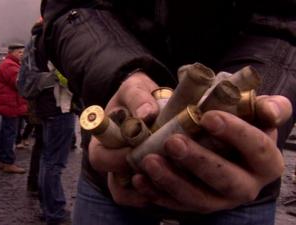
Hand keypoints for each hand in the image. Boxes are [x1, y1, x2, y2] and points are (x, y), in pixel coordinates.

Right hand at [89, 72, 159, 206]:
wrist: (148, 103)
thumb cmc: (138, 96)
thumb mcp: (135, 89)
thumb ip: (138, 98)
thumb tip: (147, 113)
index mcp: (101, 139)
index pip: (101, 157)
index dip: (118, 158)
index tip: (141, 149)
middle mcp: (109, 160)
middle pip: (115, 181)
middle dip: (138, 174)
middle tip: (163, 164)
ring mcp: (123, 173)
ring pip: (126, 193)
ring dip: (146, 189)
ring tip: (168, 180)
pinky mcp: (140, 182)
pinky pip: (140, 198)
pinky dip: (152, 196)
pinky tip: (169, 187)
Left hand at [131, 95, 290, 212]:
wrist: (221, 144)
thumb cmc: (237, 122)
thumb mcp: (253, 110)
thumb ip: (263, 106)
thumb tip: (269, 110)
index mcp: (265, 160)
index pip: (257, 147)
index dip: (235, 133)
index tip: (207, 117)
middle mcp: (245, 185)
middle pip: (226, 179)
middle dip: (199, 161)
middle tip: (173, 142)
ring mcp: (219, 200)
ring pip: (197, 198)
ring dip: (171, 180)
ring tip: (148, 160)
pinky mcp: (195, 206)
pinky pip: (175, 204)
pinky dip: (156, 193)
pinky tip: (139, 178)